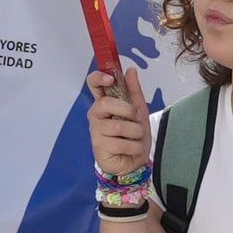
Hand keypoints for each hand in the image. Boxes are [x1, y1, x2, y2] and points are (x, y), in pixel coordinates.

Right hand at [87, 61, 152, 182]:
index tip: (111, 78)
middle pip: (105, 103)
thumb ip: (134, 91)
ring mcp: (95, 130)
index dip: (99, 77)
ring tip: (136, 137)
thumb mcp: (139, 111)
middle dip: (128, 110)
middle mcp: (96, 114)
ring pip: (118, 126)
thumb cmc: (133, 135)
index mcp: (105, 102)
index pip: (93, 83)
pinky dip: (134, 146)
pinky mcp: (99, 146)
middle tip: (136, 119)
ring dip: (136, 132)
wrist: (134, 162)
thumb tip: (131, 70)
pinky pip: (121, 143)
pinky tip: (132, 149)